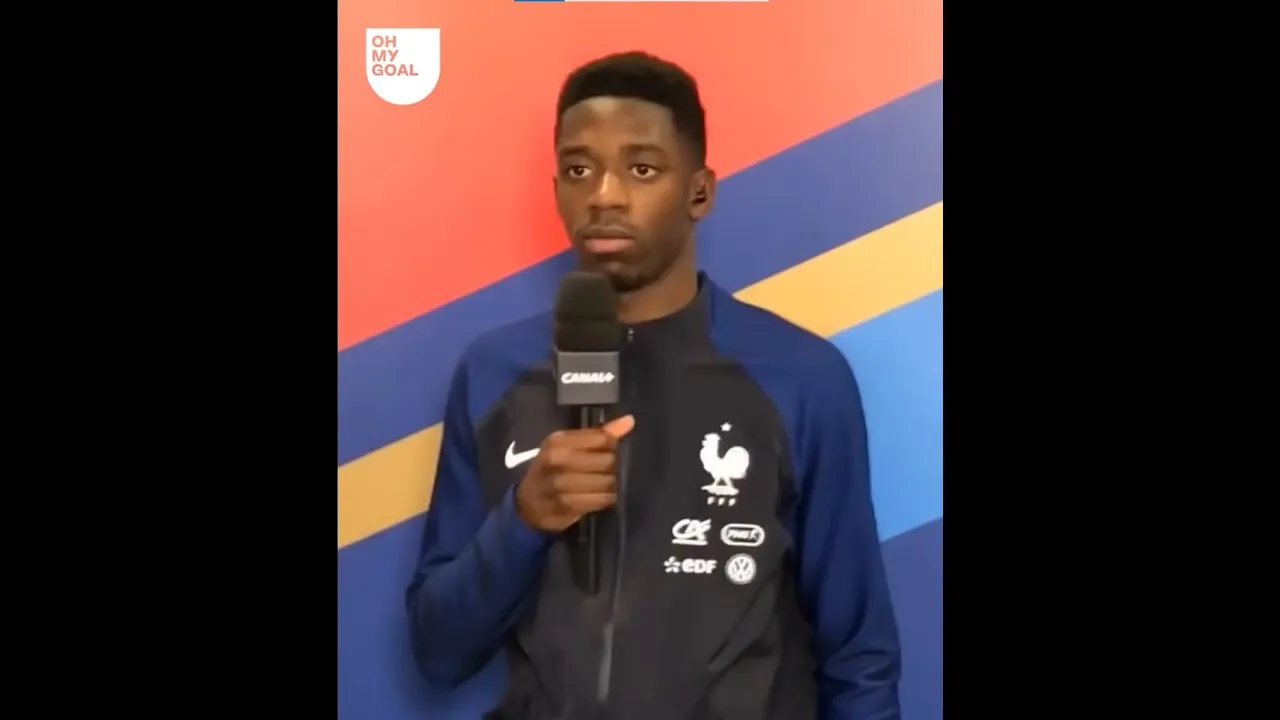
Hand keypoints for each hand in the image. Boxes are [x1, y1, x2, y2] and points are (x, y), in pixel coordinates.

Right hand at [514, 415, 634, 532]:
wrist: (527, 504)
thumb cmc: (552, 470)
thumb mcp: (567, 447)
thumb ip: (597, 435)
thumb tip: (629, 421)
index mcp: (558, 441)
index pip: (601, 438)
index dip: (614, 445)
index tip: (617, 451)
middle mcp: (557, 459)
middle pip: (606, 460)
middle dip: (616, 467)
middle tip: (616, 471)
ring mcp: (560, 483)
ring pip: (605, 481)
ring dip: (613, 485)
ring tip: (612, 485)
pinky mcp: (566, 505)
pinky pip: (599, 500)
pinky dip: (607, 499)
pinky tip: (605, 497)